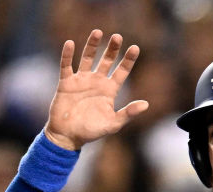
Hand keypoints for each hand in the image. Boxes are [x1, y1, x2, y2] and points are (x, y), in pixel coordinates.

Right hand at [45, 29, 148, 149]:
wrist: (67, 137)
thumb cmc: (91, 132)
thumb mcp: (113, 124)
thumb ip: (128, 113)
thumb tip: (146, 104)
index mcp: (109, 91)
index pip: (121, 71)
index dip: (128, 60)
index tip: (135, 48)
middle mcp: (96, 82)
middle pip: (106, 60)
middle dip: (112, 49)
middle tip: (118, 36)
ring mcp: (81, 81)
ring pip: (88, 58)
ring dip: (92, 45)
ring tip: (98, 32)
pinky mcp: (66, 83)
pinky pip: (66, 65)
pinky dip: (67, 55)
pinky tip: (70, 43)